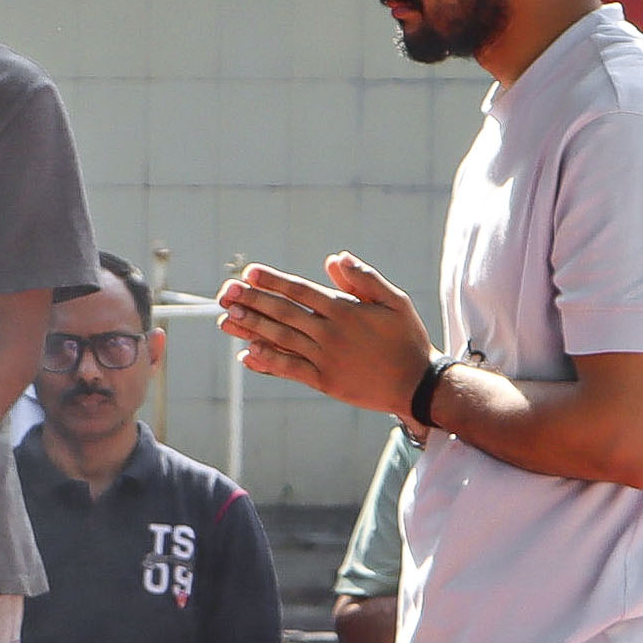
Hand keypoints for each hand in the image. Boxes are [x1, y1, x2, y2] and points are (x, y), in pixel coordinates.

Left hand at [217, 254, 436, 416]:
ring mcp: (325, 358)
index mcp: (346, 310)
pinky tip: (247, 353)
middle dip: (252, 301)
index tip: (249, 272)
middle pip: (284, 313)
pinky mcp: (323, 381)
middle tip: (226, 292)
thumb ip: (364, 279)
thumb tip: (336, 259)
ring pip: (281, 340)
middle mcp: (331, 333)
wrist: (417, 384)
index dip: (273, 281)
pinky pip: (289, 369)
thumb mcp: (395, 302)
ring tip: (227, 317)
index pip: (301, 291)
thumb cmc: (407, 338)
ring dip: (252, 328)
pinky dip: (267, 361)